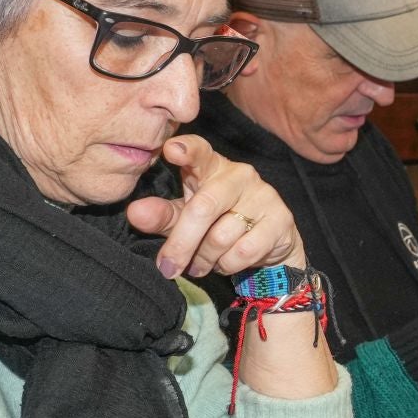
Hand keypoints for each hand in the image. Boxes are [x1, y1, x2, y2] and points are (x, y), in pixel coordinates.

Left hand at [128, 135, 304, 278]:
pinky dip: (228, 265)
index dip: (186, 150)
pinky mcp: (281, 219)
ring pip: (221, 236)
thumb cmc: (218, 223)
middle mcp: (240, 174)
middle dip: (181, 243)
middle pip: (203, 208)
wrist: (268, 244)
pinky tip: (227, 262)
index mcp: (212, 167)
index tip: (171, 150)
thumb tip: (136, 212)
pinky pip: (243, 251)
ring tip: (202, 263)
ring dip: (205, 259)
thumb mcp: (185, 218)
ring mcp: (264, 195)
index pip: (199, 151)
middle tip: (168, 267)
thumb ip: (162, 216)